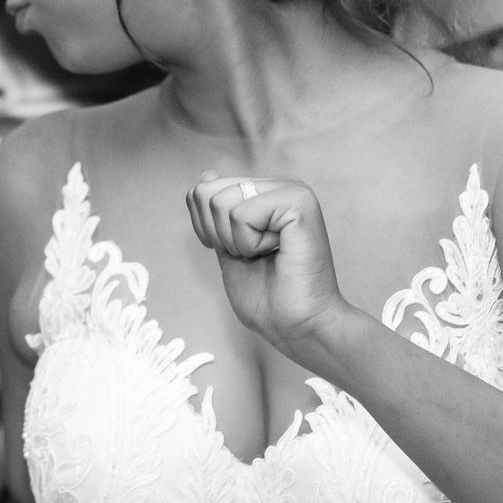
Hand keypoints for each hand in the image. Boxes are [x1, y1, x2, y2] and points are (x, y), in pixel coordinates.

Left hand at [187, 175, 355, 361]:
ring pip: (221, 203)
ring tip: (266, 253)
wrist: (297, 325)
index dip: (206, 230)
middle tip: (252, 254)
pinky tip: (277, 251)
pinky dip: (249, 243)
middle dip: (217, 235)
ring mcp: (291, 190)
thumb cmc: (268, 298)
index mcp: (263, 194)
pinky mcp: (299, 202)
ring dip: (236, 241)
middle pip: (206, 193)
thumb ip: (216, 216)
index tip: (238, 251)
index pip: (203, 190)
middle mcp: (278, 186)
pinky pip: (241, 215)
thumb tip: (206, 177)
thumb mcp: (227, 249)